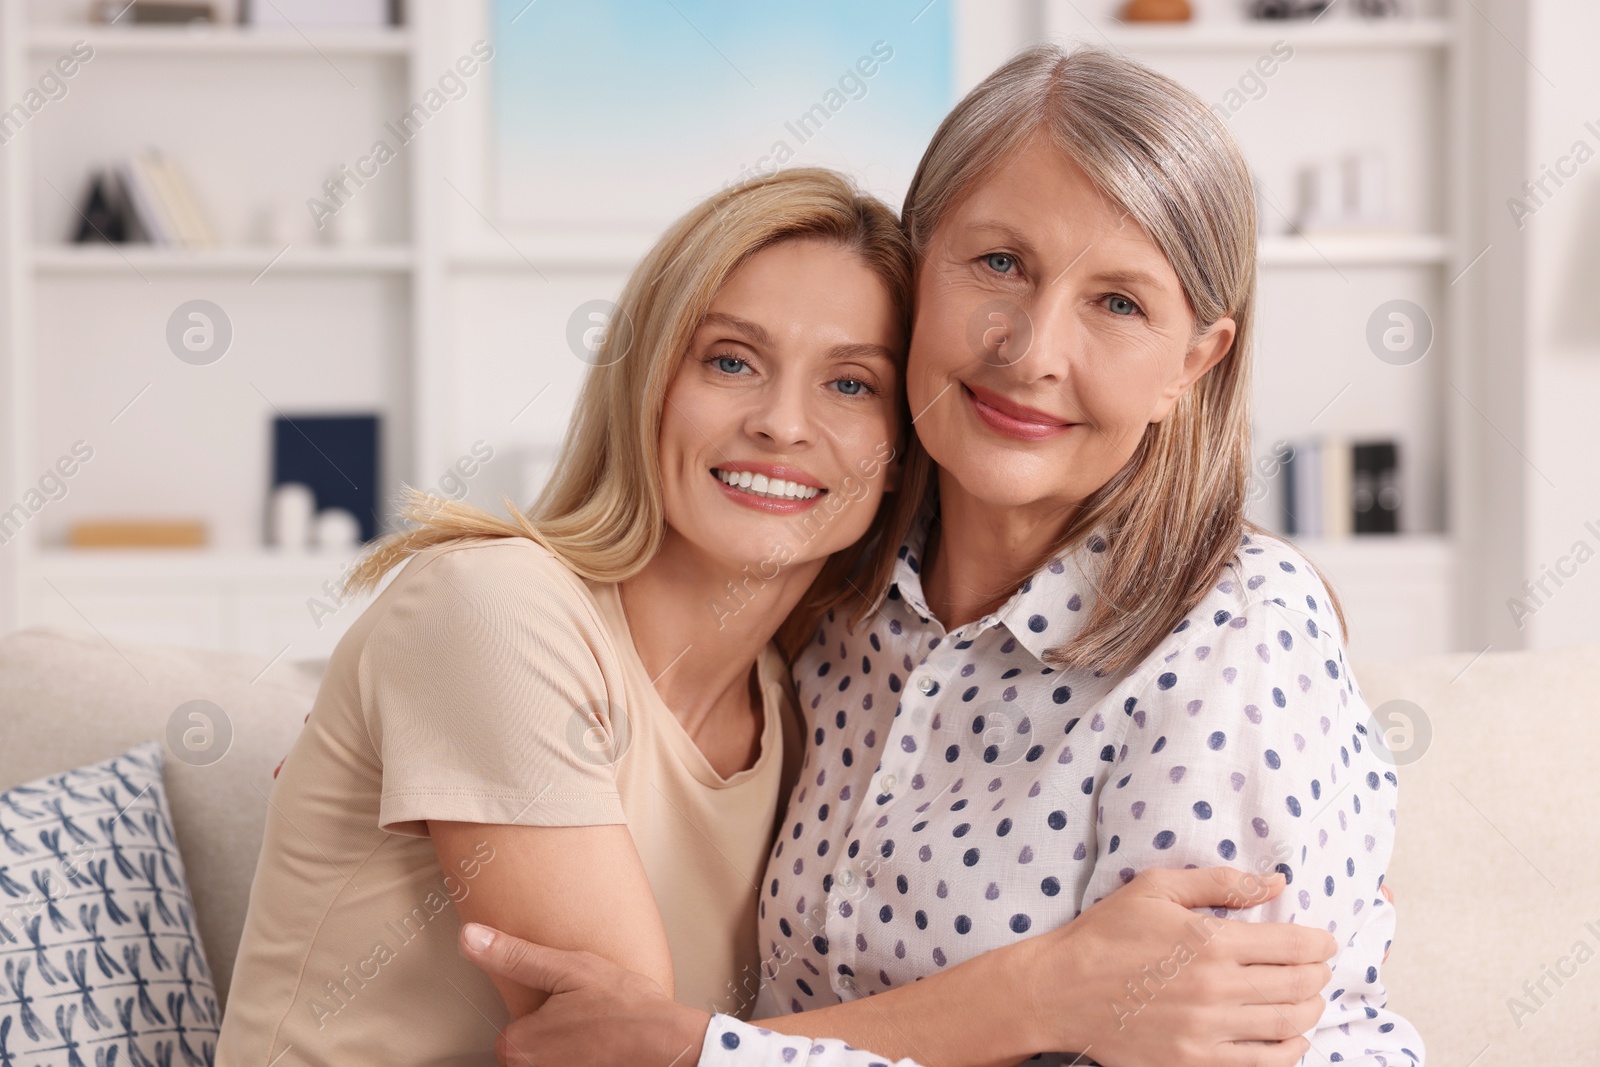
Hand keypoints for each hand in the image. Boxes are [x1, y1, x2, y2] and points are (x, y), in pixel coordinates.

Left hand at [459, 922, 711, 1066]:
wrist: (668, 1042)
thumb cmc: (624, 1007)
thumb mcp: (567, 968)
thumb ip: (514, 955)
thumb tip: (471, 937)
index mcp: (519, 1044)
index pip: (513, 1030)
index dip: (542, 1013)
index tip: (567, 1006)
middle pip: (531, 1051)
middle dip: (555, 1034)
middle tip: (586, 1018)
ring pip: (552, 1062)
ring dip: (572, 1050)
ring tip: (599, 1033)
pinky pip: (572, 1065)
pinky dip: (586, 1059)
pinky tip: (605, 1050)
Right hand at [1021, 867, 1334, 1066]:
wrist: (1060, 990)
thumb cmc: (1106, 933)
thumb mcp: (1156, 888)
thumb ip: (1220, 882)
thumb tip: (1276, 882)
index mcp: (1211, 941)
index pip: (1294, 945)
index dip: (1321, 943)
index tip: (1324, 942)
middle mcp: (1217, 988)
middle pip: (1299, 986)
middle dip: (1319, 975)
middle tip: (1317, 968)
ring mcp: (1208, 1030)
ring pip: (1288, 1026)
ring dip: (1310, 1011)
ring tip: (1308, 999)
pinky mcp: (1195, 1061)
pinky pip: (1263, 1062)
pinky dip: (1288, 1050)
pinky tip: (1289, 1037)